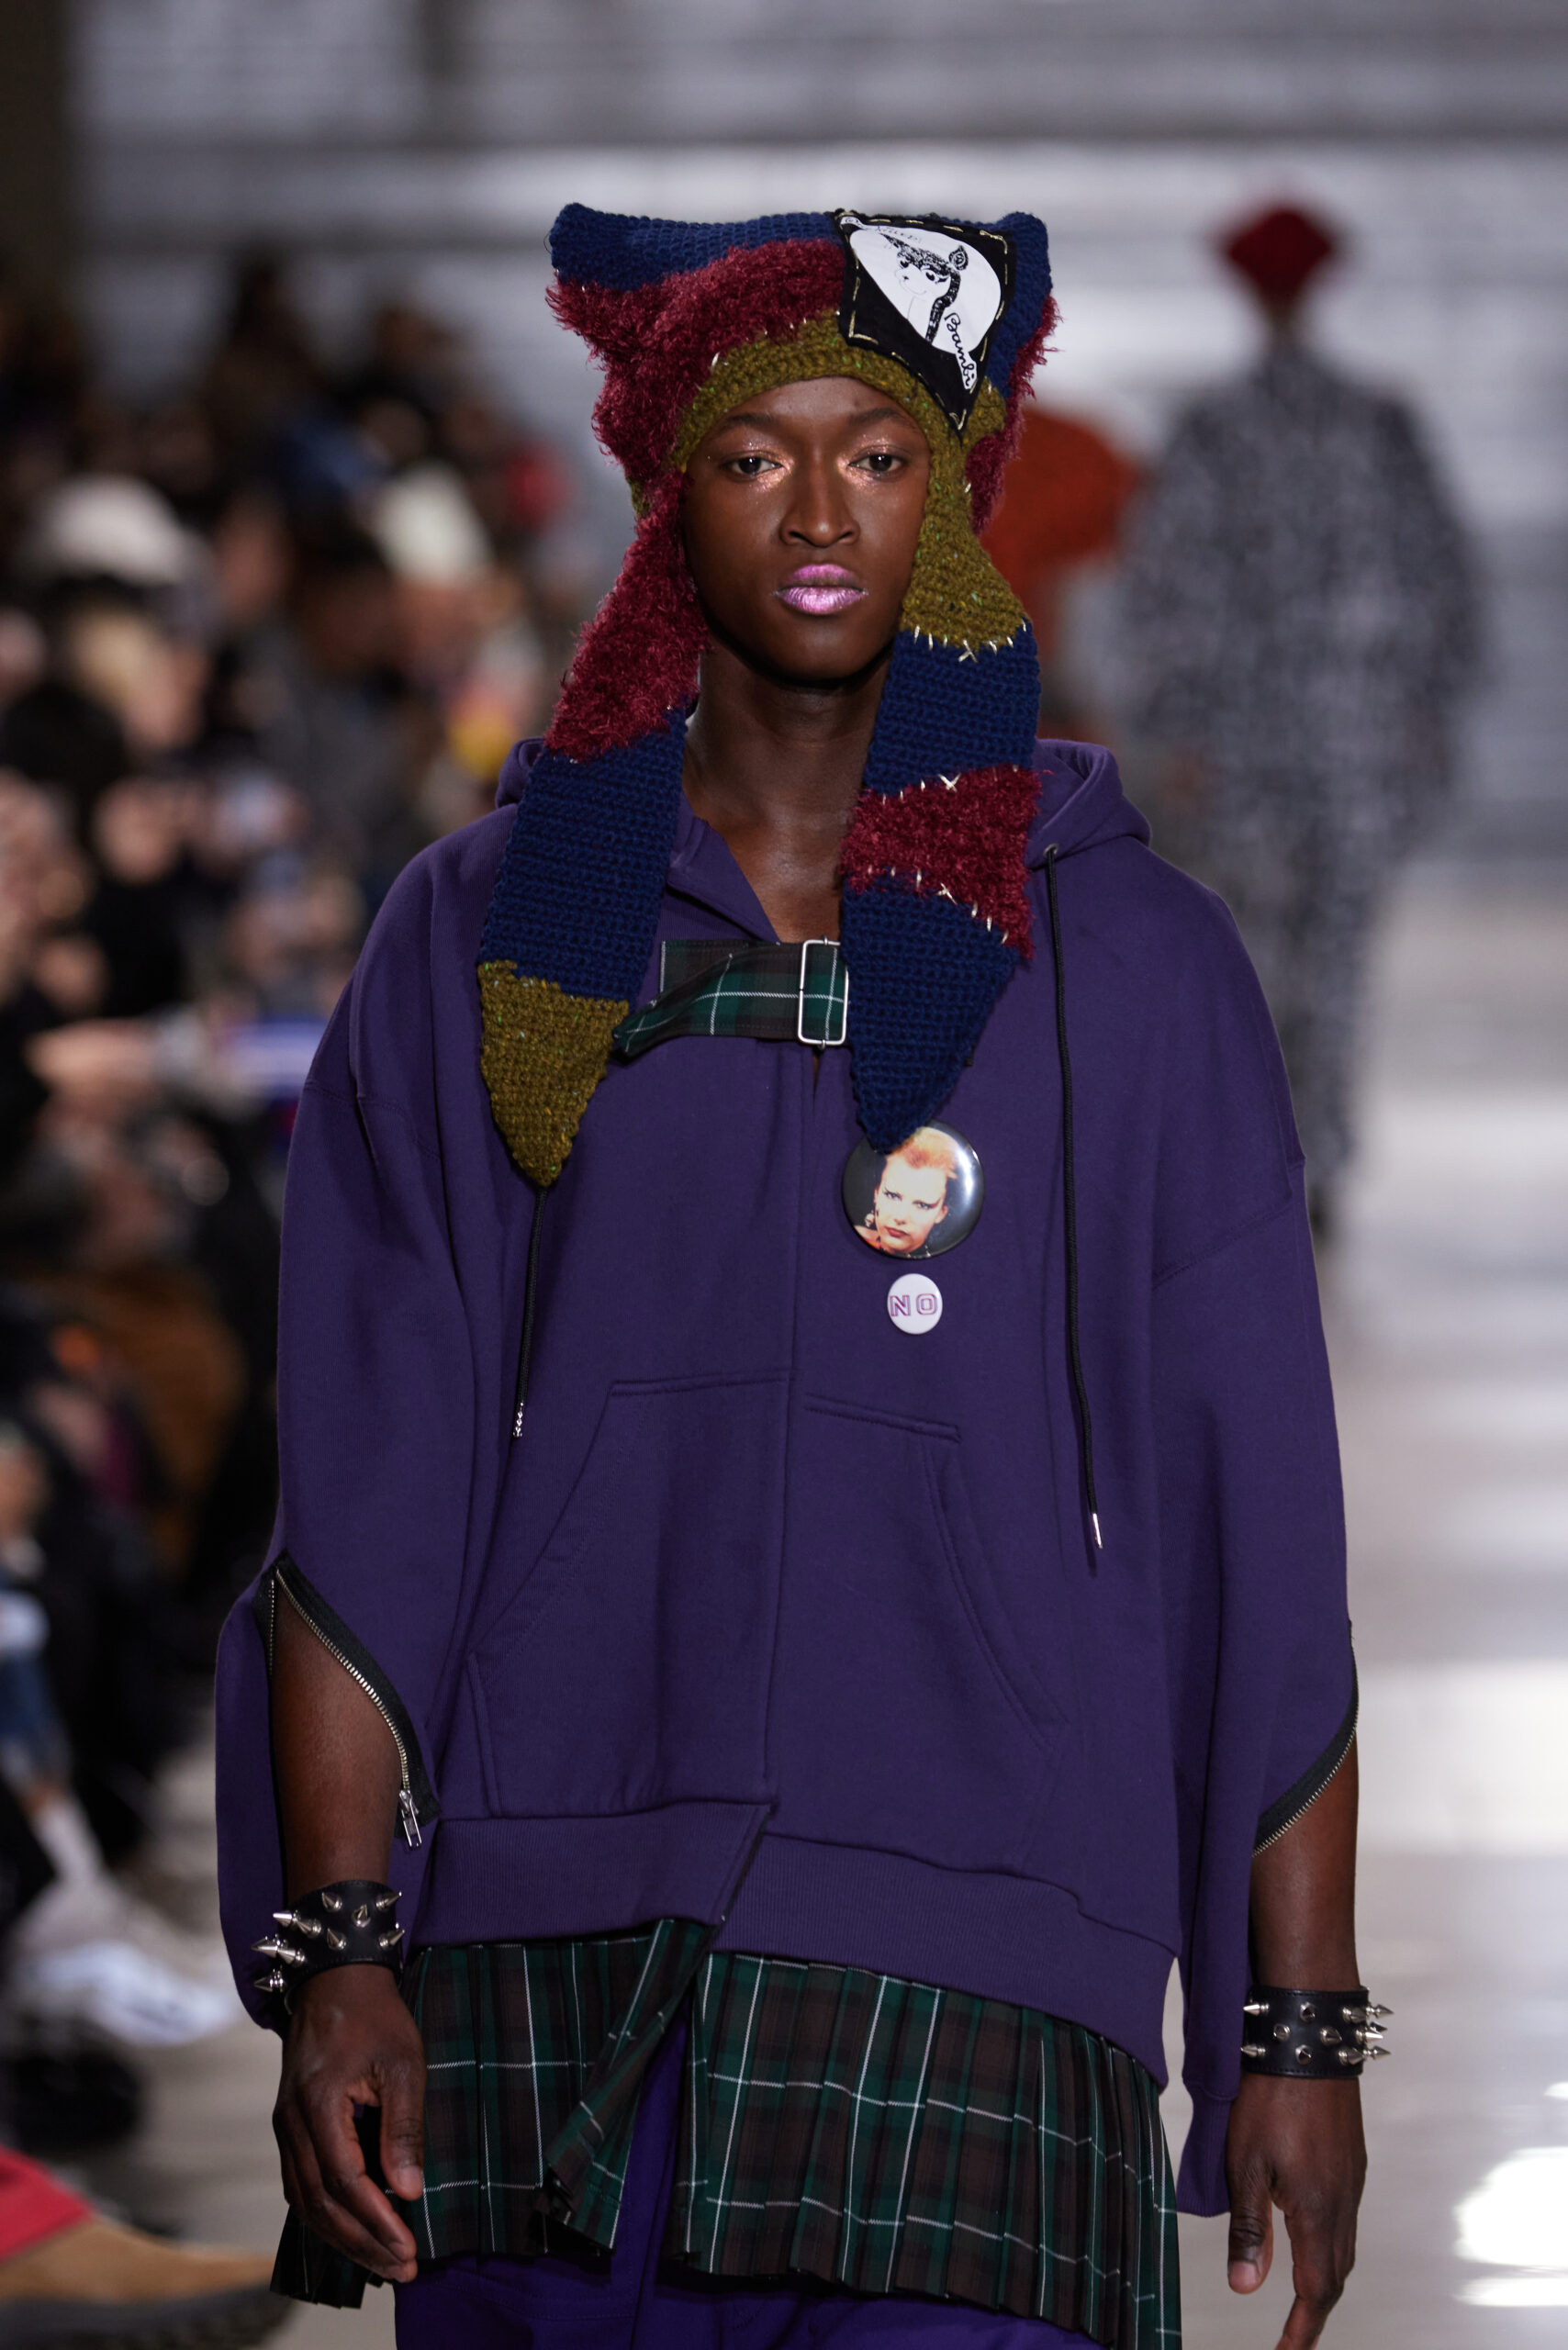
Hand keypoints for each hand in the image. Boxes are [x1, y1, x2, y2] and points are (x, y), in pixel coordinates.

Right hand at [273, 1965, 425, 2283]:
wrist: (334, 1979)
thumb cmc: (375, 2015)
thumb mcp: (402, 2062)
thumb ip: (403, 2126)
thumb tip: (409, 2189)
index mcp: (318, 2102)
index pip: (345, 2181)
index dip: (376, 2220)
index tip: (408, 2246)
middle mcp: (291, 2121)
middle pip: (321, 2203)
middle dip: (362, 2242)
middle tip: (401, 2268)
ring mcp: (285, 2125)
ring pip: (306, 2201)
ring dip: (343, 2237)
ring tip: (383, 2261)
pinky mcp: (290, 2127)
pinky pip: (301, 2185)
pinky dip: (327, 2215)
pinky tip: (355, 2229)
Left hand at [1224, 2073, 1365, 2347]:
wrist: (1309, 2038)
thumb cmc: (1271, 2096)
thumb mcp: (1245, 2164)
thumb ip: (1250, 2229)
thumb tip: (1246, 2289)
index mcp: (1319, 2211)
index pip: (1316, 2290)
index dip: (1301, 2329)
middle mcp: (1344, 2201)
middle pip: (1335, 2274)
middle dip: (1315, 2311)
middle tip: (1293, 2339)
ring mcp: (1352, 2177)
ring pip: (1344, 2245)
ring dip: (1325, 2277)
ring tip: (1301, 2298)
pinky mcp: (1350, 2157)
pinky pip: (1346, 2216)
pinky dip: (1330, 2242)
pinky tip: (1311, 2234)